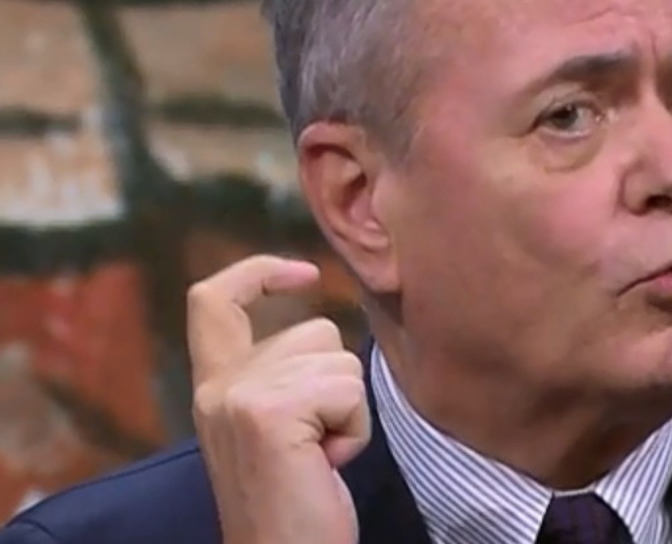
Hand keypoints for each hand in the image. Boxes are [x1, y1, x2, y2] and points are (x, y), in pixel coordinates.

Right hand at [188, 255, 368, 543]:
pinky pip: (349, 390)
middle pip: (317, 330)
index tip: (305, 273)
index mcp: (213, 387)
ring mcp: (239, 397)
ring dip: (348, 409)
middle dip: (339, 383)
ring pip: (340, 359)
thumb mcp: (276, 428)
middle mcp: (217, 386)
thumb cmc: (295, 504)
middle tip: (314, 445)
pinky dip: (355, 429)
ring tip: (318, 456)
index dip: (258, 271)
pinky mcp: (269, 413)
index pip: (213, 299)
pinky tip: (325, 465)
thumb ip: (281, 378)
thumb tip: (323, 331)